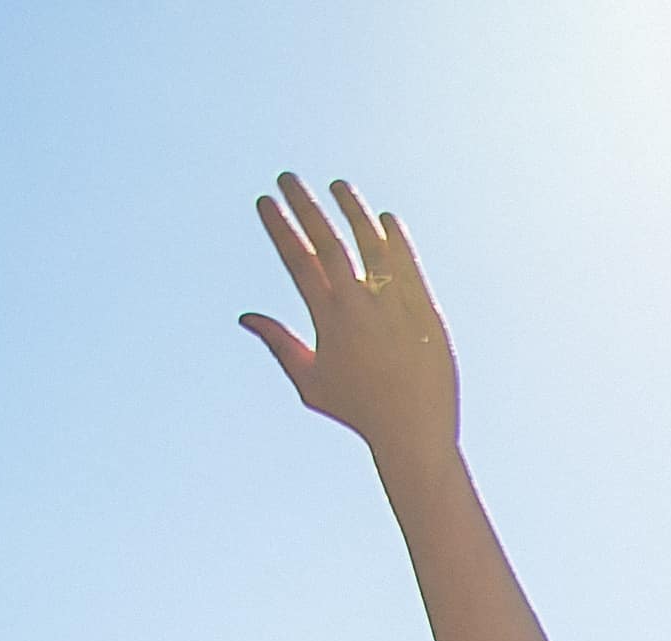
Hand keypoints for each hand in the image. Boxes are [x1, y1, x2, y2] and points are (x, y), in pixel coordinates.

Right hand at [239, 175, 463, 468]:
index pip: (298, 262)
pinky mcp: (426, 311)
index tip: (265, 202)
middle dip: (304, 206)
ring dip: (352, 210)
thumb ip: (279, 344)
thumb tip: (245, 316)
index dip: (279, 229)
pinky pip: (409, 265)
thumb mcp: (310, 382)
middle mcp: (361, 308)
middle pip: (328, 243)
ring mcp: (395, 306)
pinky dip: (396, 239)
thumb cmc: (359, 411)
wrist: (415, 432)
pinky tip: (384, 218)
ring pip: (371, 244)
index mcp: (329, 322)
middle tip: (286, 177)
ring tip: (338, 185)